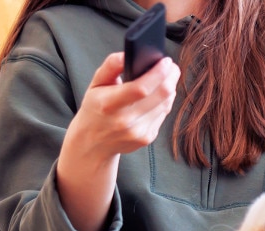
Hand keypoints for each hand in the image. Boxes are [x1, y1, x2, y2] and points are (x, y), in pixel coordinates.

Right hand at [65, 52, 179, 160]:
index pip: (141, 88)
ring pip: (166, 104)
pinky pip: (163, 115)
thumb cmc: (95, 109)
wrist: (92, 143)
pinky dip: (164, 102)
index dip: (158, 73)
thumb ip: (111, 66)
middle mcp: (124, 121)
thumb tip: (127, 54)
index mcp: (109, 105)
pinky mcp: (146, 138)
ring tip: (167, 78)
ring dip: (170, 88)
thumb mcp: (95, 84)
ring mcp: (137, 132)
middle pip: (160, 96)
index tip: (166, 61)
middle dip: (171, 77)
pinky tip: (159, 96)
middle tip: (172, 66)